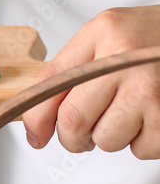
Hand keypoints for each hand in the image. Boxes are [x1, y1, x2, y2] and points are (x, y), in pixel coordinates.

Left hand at [23, 6, 159, 159]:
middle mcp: (127, 60)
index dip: (36, 120)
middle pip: (74, 122)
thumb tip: (37, 123)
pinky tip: (151, 117)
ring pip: (106, 141)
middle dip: (72, 138)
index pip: (52, 85)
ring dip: (110, 137)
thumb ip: (70, 68)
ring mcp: (152, 89)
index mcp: (103, 33)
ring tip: (128, 113)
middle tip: (82, 134)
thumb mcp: (107, 34)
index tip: (36, 137)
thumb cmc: (152, 38)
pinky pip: (141, 150)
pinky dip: (142, 143)